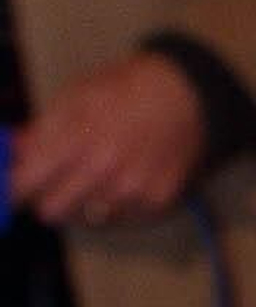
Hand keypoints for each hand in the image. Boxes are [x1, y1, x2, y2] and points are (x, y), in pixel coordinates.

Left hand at [11, 53, 205, 225]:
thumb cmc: (127, 90)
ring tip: (104, 170)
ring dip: (89, 200)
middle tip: (61, 180)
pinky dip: (120, 202)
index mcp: (77, 140)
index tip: (19, 184)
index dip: (17, 186)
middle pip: (52, 211)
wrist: (186, 94)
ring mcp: (132, 190)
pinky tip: (130, 174)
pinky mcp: (157, 201)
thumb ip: (40, 130)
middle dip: (50, 197)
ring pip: (87, 216)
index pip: (25, 185)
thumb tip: (13, 151)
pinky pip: (122, 216)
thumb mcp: (75, 97)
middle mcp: (104, 171)